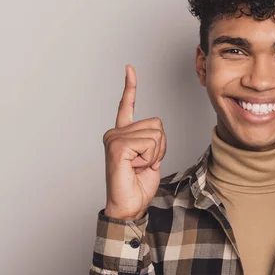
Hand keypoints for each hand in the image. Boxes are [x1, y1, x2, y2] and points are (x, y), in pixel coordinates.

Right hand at [102, 65, 165, 220]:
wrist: (129, 206)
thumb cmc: (138, 185)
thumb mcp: (151, 158)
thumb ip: (152, 141)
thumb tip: (156, 131)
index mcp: (122, 134)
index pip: (126, 106)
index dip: (130, 86)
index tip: (129, 68)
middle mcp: (115, 133)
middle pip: (157, 124)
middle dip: (160, 147)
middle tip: (144, 164)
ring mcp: (114, 139)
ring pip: (156, 134)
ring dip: (155, 154)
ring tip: (139, 167)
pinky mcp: (117, 147)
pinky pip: (150, 143)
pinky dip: (150, 158)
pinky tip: (135, 168)